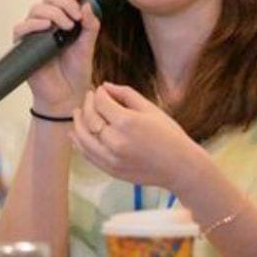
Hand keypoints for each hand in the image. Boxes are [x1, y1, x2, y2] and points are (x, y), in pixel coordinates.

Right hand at [12, 0, 99, 114]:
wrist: (68, 94)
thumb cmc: (76, 70)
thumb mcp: (88, 44)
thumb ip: (90, 24)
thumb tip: (88, 4)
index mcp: (62, 17)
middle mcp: (47, 22)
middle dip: (64, 1)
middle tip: (76, 17)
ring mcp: (34, 33)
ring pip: (36, 9)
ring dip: (54, 12)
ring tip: (68, 26)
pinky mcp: (24, 46)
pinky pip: (21, 28)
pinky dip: (33, 24)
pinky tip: (47, 27)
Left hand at [70, 82, 204, 189]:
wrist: (179, 167)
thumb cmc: (169, 135)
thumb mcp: (151, 109)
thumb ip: (126, 94)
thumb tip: (105, 86)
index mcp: (127, 122)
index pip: (101, 102)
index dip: (98, 94)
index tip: (100, 90)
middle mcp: (115, 141)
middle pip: (90, 118)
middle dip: (87, 105)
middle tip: (89, 98)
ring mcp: (111, 158)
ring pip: (83, 138)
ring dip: (78, 123)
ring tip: (77, 113)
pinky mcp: (110, 170)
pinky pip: (88, 155)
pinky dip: (79, 143)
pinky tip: (77, 134)